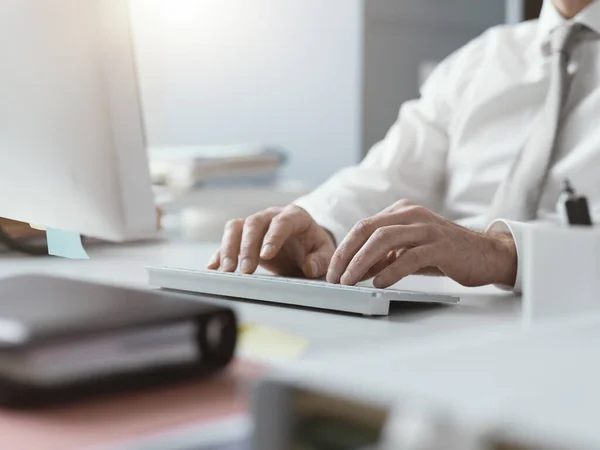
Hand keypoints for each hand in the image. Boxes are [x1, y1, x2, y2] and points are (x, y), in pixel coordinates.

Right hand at [207, 205, 335, 277]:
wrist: (305, 244)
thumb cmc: (315, 247)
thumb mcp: (325, 253)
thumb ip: (320, 260)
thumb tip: (309, 267)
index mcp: (295, 216)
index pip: (281, 222)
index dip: (273, 237)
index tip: (266, 255)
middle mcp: (272, 216)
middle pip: (254, 223)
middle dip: (247, 246)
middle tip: (246, 270)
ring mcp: (256, 225)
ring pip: (236, 227)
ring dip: (229, 248)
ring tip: (228, 270)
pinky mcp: (244, 236)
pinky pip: (228, 240)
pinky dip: (220, 253)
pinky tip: (213, 267)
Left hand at [326, 200, 516, 288]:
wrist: (486, 254)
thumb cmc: (444, 253)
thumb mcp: (408, 252)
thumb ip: (384, 257)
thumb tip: (356, 271)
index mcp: (401, 211)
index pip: (362, 227)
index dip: (343, 249)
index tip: (332, 270)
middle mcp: (411, 214)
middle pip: (367, 229)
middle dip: (346, 254)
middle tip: (335, 277)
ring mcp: (426, 228)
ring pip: (384, 239)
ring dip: (362, 262)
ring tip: (350, 281)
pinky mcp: (441, 245)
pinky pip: (409, 256)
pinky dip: (391, 270)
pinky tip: (379, 283)